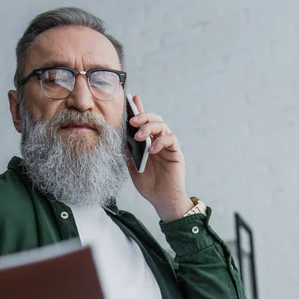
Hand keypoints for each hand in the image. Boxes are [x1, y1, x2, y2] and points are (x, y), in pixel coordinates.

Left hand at [126, 95, 193, 221]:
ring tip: (139, 136)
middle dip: (143, 116)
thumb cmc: (149, 185)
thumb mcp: (133, 168)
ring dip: (149, 127)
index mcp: (147, 143)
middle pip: (154, 120)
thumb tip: (122, 139)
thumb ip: (129, 154)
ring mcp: (168, 146)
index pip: (144, 123)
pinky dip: (160, 141)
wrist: (162, 200)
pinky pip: (170, 139)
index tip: (132, 98)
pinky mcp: (176, 153)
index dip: (139, 109)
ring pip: (162, 126)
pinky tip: (151, 150)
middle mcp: (158, 141)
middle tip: (132, 121)